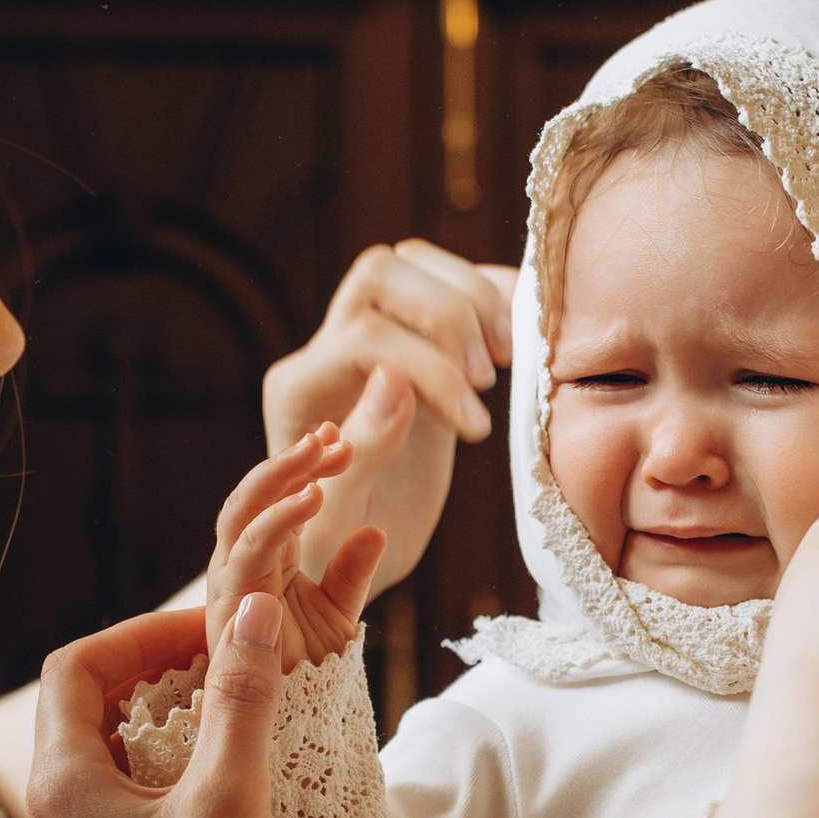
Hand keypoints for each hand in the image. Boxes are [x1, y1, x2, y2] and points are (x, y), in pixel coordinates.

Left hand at [23, 600, 292, 817]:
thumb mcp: (231, 802)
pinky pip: (119, 813)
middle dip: (157, 675)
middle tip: (230, 665)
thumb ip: (241, 699)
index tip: (212, 631)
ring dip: (164, 728)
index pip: (76, 667)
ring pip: (105, 764)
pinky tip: (222, 797)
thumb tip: (251, 610)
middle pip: (87, 711)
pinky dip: (164, 781)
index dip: (141, 634)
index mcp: (61, 789)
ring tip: (235, 721)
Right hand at [206, 424, 387, 671]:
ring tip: (320, 450)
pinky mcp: (230, 606)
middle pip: (254, 496)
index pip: (278, 498)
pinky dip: (280, 517)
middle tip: (330, 434)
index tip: (340, 438)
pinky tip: (313, 497)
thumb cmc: (310, 676)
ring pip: (243, 512)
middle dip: (289, 461)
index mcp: (265, 560)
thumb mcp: (340, 615)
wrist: (299, 727)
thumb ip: (351, 573)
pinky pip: (251, 550)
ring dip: (280, 476)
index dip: (305, 467)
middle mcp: (241, 566)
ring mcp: (230, 584)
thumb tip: (375, 531)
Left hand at [264, 240, 517, 591]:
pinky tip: (520, 341)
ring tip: (506, 359)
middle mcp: (327, 350)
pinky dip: (492, 294)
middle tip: (488, 377)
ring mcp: (370, 336)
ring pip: (413, 264)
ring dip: (472, 297)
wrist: (346, 553)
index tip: (476, 428)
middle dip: (448, 316)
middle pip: (383, 274)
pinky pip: (448, 283)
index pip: (367, 337)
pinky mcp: (414, 342)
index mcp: (298, 389)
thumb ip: (362, 449)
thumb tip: (395, 379)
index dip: (431, 370)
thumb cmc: (337, 549)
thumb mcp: (344, 518)